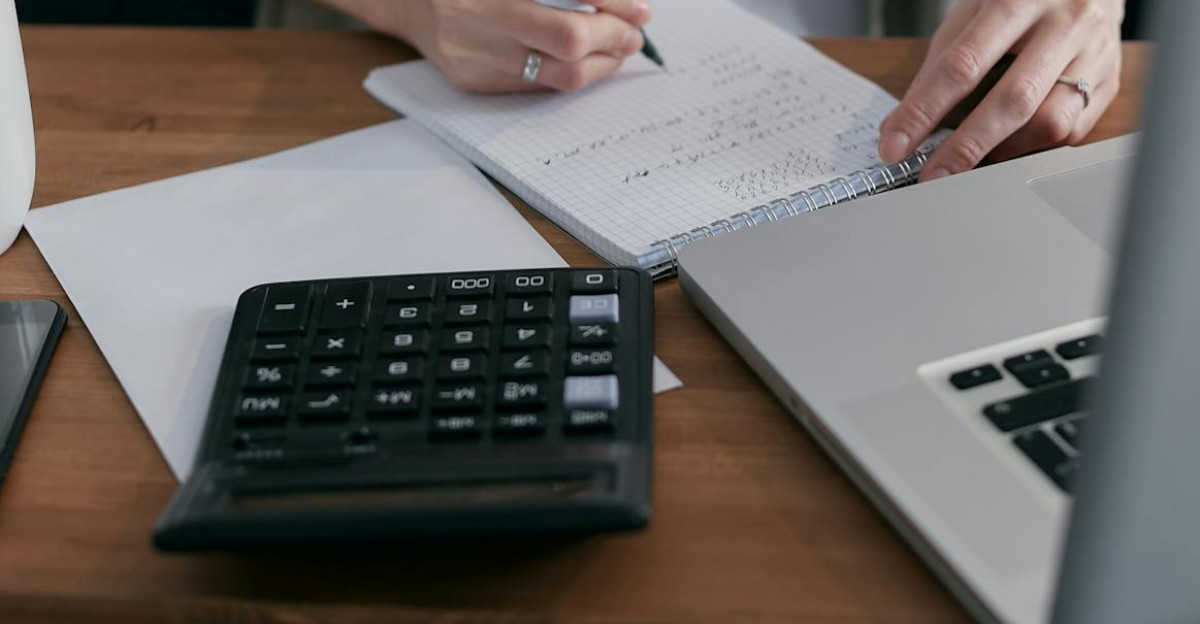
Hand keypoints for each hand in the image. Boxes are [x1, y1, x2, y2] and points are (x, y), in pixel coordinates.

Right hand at [365, 0, 650, 92]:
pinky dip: (569, 74)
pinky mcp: (473, 84)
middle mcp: (475, 17)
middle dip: (612, 38)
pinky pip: (537, 87)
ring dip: (600, 65)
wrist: (409, 2)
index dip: (612, 7)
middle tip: (633, 34)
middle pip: (567, 41)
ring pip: (559, 75)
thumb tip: (626, 7)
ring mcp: (472, 57)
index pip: (569, 1)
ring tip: (614, 48)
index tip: (641, 11)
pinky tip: (582, 60)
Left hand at [878, 0, 1124, 181]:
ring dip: (1002, 149)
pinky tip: (1011, 140)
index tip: (895, 146)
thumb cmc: (1018, 0)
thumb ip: (937, 67)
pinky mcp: (1111, 81)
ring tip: (974, 152)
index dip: (923, 111)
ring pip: (1049, 122)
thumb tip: (898, 127)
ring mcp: (1095, 52)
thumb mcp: (971, 15)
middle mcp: (1065, 23)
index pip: (963, 65)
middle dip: (965, 147)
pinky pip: (1070, 131)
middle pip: (1013, 99)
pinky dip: (1031, 145)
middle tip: (931, 176)